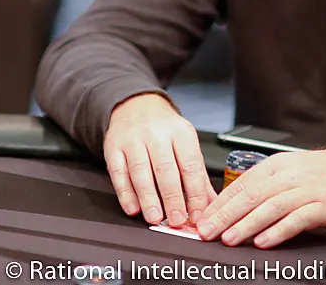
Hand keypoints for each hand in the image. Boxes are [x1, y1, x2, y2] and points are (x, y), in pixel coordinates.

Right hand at [103, 93, 214, 226]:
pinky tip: (133, 208)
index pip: (190, 166)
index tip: (197, 215)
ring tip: (155, 218)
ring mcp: (132, 139)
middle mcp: (156, 134)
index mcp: (180, 133)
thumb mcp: (186, 144)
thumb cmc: (164, 130)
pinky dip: (125, 193)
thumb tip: (212, 205)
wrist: (135, 106)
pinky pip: (118, 172)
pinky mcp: (113, 146)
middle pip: (165, 169)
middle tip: (176, 220)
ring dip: (148, 198)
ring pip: (140, 171)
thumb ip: (198, 175)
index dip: (195, 193)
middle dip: (172, 198)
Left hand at [197, 141, 325, 247]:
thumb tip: (230, 203)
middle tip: (206, 230)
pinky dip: (278, 231)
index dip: (218, 203)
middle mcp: (286, 176)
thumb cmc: (320, 172)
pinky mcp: (323, 206)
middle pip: (249, 196)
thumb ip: (261, 185)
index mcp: (273, 166)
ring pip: (269, 208)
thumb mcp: (286, 170)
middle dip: (224, 215)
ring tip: (228, 238)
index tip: (202, 217)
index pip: (239, 185)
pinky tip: (263, 241)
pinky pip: (297, 219)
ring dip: (246, 225)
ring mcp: (305, 191)